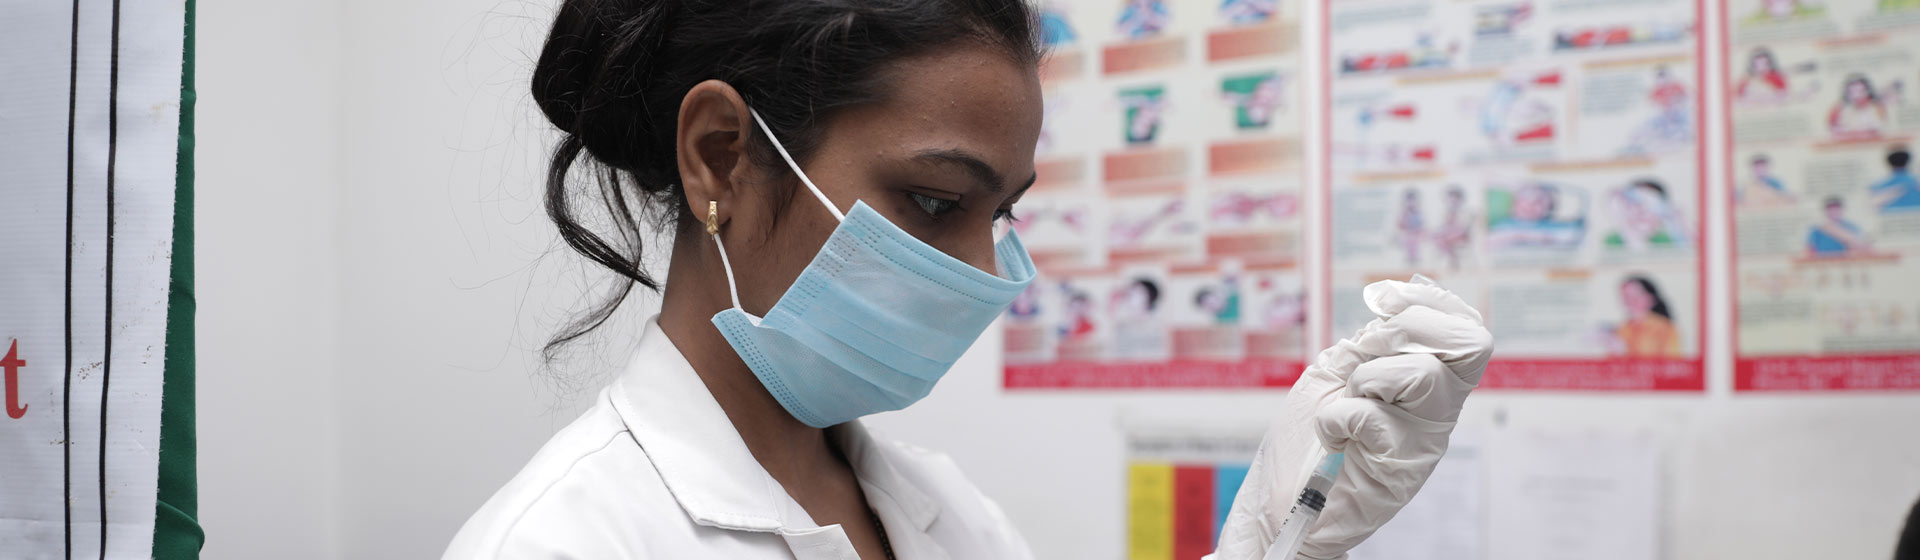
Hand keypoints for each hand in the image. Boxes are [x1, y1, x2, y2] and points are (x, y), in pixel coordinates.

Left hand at [1212, 277, 1491, 559]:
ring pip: (1424, 375)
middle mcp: (1437, 410)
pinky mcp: (1402, 469)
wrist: (1280, 500)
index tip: (1383, 299)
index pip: (1466, 329)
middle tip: (1363, 356)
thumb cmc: (1306, 440)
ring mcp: (1425, 440)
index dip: (1431, 301)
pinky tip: (1331, 439)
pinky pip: (1372, 416)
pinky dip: (1336, 418)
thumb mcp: (1336, 371)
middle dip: (1403, 330)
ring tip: (1346, 403)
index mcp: (1428, 383)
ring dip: (1365, 378)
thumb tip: (1390, 304)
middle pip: (1469, 344)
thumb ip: (1369, 342)